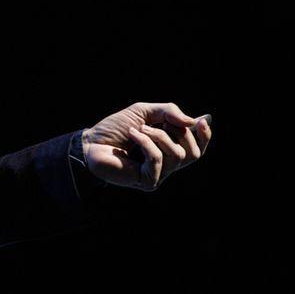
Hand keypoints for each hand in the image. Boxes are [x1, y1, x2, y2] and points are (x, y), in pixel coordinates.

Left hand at [83, 102, 212, 191]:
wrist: (89, 142)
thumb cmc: (114, 129)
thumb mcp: (143, 112)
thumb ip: (168, 112)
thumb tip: (194, 122)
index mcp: (168, 149)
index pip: (197, 148)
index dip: (205, 136)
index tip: (203, 120)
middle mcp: (167, 165)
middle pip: (193, 153)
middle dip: (178, 132)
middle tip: (157, 123)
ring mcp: (159, 175)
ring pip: (177, 155)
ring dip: (159, 135)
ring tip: (138, 129)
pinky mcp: (148, 182)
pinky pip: (158, 159)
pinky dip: (146, 143)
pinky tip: (132, 136)